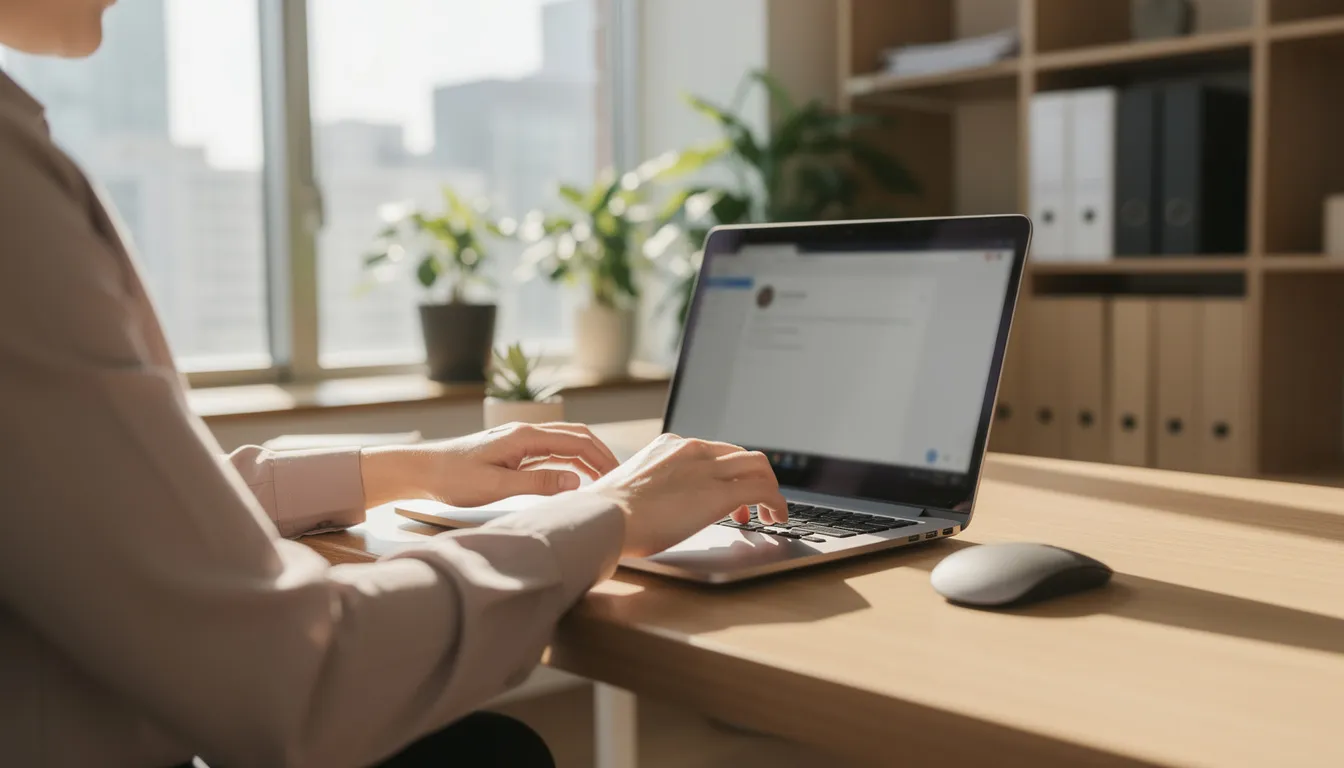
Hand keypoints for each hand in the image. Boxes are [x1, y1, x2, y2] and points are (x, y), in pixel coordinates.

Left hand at [361, 422, 620, 507]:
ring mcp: (520, 440)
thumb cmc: (454, 477)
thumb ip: (538, 483)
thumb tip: (576, 482)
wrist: (423, 469)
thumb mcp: (496, 486)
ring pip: (565, 443)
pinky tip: (575, 479)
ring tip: (603, 481)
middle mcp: (526, 432)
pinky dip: (570, 463)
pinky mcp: (514, 450)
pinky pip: (551, 452)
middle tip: (619, 479)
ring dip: (587, 459)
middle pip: (576, 437)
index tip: (618, 478)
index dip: (602, 459)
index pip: (577, 442)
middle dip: (601, 455)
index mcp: (525, 437)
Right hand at [586, 434, 788, 557]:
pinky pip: (762, 491)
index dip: (728, 472)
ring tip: (769, 513)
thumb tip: (650, 506)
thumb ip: (649, 488)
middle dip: (754, 478)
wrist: (604, 517)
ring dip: (769, 489)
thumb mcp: (631, 487)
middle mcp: (693, 450)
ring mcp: (708, 469)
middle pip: (742, 454)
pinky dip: (776, 503)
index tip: (728, 494)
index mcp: (671, 446)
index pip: (714, 451)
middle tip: (753, 504)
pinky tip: (776, 518)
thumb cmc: (607, 513)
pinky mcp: (720, 493)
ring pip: (758, 466)